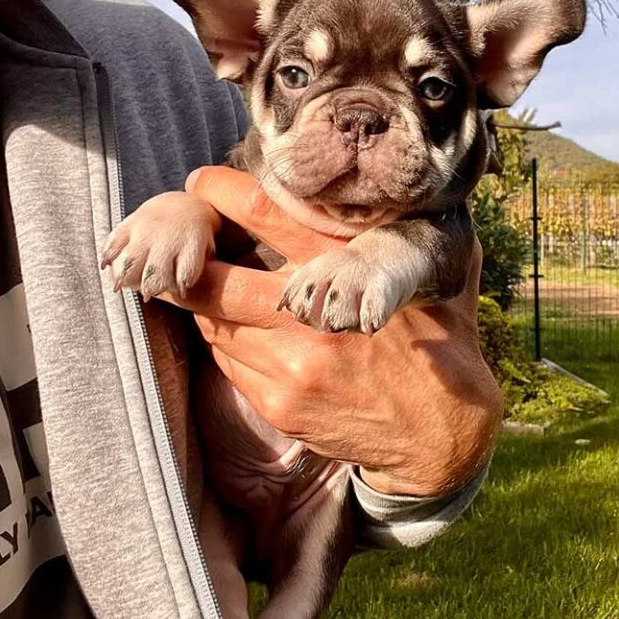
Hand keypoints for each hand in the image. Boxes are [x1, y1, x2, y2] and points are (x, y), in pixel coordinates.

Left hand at [162, 167, 502, 496]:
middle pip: (217, 282)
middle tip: (178, 248)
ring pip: (218, 325)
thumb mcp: (432, 276)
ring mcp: (291, 367)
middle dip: (189, 263)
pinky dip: (231, 344)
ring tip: (212, 289)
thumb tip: (392, 187)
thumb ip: (406, 233)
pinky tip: (245, 335)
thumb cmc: (440, 345)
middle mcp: (313, 320)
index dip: (222, 194)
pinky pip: (231, 365)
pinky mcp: (280, 405)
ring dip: (210, 305)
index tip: (202, 183)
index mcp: (348, 274)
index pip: (266, 216)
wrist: (441, 435)